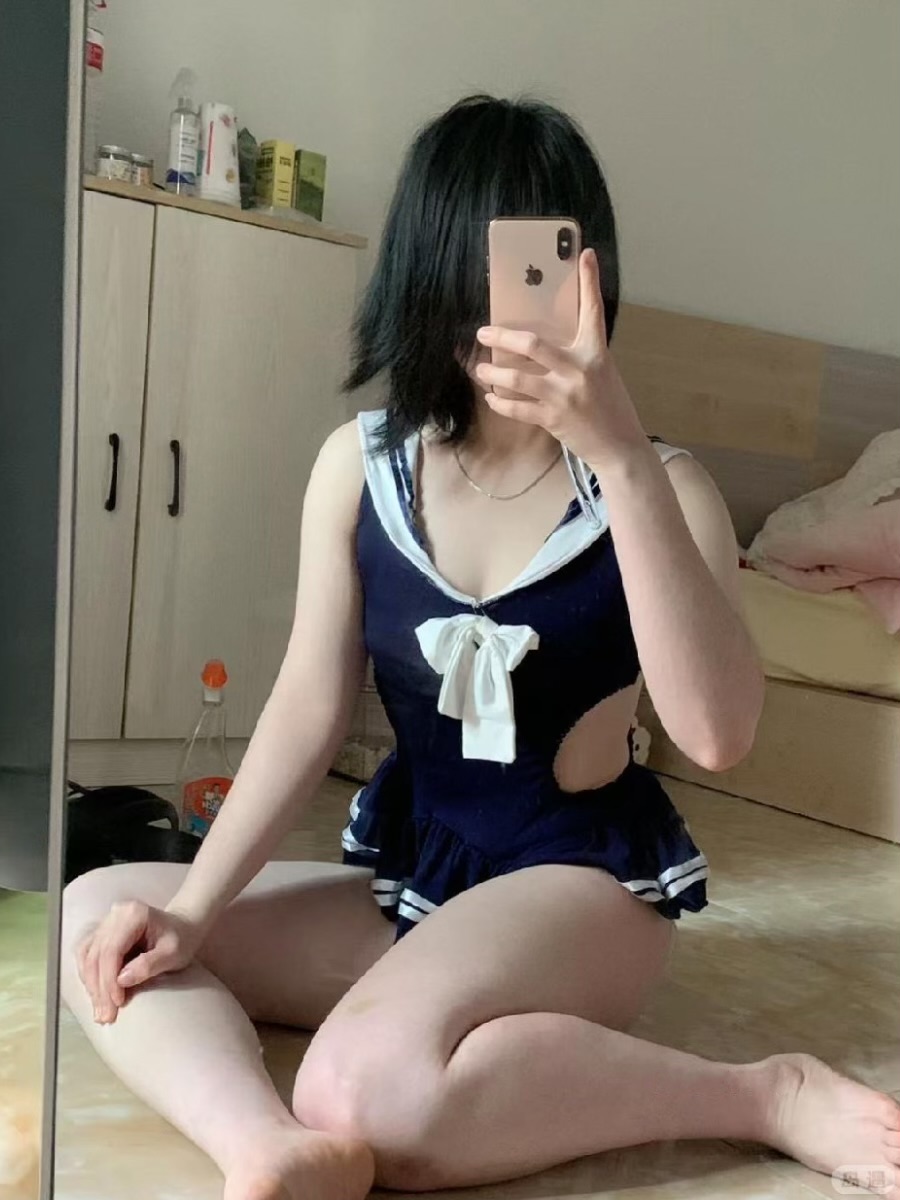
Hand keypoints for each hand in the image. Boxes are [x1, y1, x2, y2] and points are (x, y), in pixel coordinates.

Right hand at [76, 901, 205, 1023]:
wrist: (182, 928)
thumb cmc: (182, 940)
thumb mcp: (174, 953)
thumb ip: (149, 965)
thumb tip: (121, 981)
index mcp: (133, 914)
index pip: (111, 950)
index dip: (110, 979)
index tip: (117, 1003)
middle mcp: (115, 914)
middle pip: (96, 955)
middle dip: (99, 989)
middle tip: (105, 1016)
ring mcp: (106, 922)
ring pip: (87, 956)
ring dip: (91, 986)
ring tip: (100, 1011)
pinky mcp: (102, 932)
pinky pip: (87, 955)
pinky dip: (89, 977)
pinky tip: (96, 995)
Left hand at [475, 248, 646, 469]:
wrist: (620, 447)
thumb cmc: (610, 407)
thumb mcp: (602, 373)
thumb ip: (578, 355)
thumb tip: (545, 341)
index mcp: (596, 353)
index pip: (593, 311)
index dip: (589, 281)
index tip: (585, 255)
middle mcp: (579, 370)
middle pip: (533, 345)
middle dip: (502, 338)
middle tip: (483, 334)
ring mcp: (564, 395)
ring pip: (517, 378)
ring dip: (493, 373)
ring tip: (480, 370)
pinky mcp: (553, 419)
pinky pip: (517, 408)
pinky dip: (500, 403)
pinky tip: (492, 398)